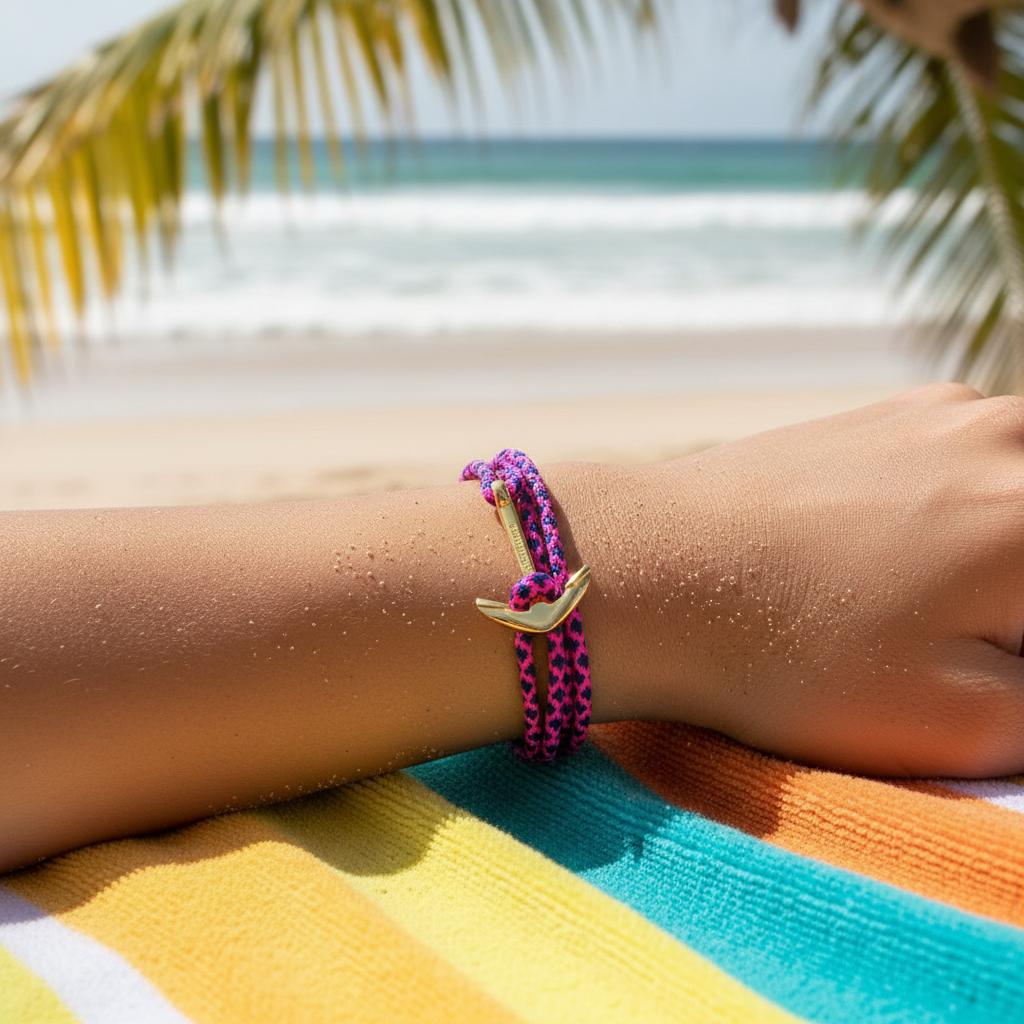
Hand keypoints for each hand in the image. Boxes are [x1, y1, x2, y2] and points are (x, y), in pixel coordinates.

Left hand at [640, 382, 1023, 777]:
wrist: (650, 569)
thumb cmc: (794, 655)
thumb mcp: (965, 722)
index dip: (1017, 647)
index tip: (990, 664)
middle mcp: (1014, 437)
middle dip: (1009, 611)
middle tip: (966, 645)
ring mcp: (945, 410)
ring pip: (1014, 494)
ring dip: (996, 560)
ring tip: (917, 611)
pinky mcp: (885, 412)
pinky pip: (969, 464)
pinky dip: (961, 517)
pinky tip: (890, 561)